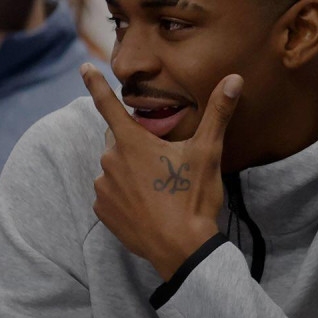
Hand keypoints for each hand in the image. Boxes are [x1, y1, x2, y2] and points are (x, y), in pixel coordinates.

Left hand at [81, 64, 242, 279]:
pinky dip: (125, 197)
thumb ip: (218, 114)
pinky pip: (111, 195)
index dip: (95, 83)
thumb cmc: (193, 199)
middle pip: (120, 141)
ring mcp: (104, 188)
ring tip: (158, 191)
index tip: (82, 67)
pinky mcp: (103, 212)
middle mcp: (110, 161)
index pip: (108, 104)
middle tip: (164, 166)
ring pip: (116, 169)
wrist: (181, 250)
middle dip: (137, 146)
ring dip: (131, 173)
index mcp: (132, 142)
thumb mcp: (208, 154)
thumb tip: (235, 79)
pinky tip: (146, 207)